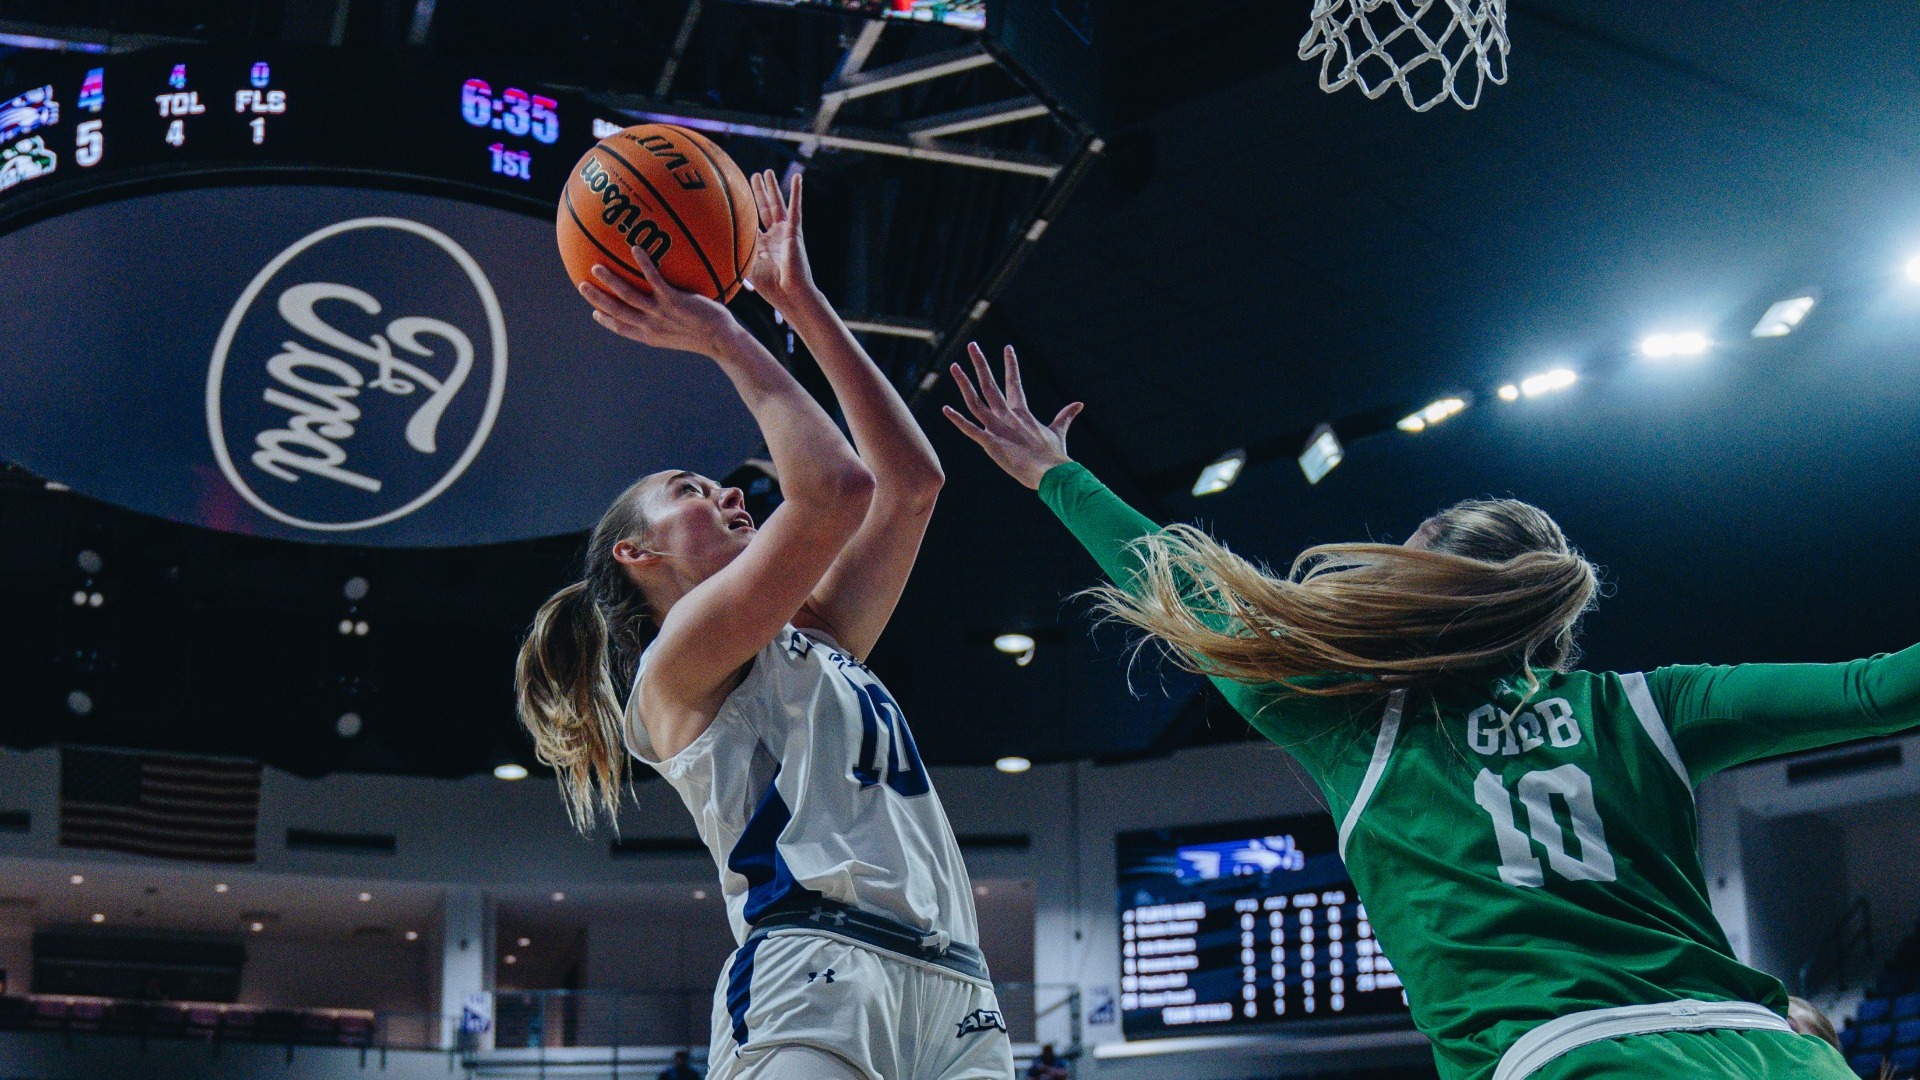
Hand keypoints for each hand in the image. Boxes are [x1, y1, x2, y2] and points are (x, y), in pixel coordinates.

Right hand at [579, 246, 739, 357]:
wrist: (722, 340)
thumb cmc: (706, 334)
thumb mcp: (682, 332)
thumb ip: (670, 322)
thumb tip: (669, 309)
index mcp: (650, 336)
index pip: (621, 328)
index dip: (606, 321)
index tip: (595, 312)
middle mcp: (650, 326)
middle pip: (616, 311)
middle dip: (597, 298)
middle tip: (581, 284)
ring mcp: (660, 313)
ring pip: (628, 296)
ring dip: (610, 281)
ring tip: (596, 267)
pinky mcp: (674, 301)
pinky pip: (654, 279)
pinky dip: (643, 264)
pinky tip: (635, 248)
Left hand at [745, 169, 814, 309]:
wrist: (788, 292)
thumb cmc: (769, 286)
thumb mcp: (744, 266)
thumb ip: (732, 254)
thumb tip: (710, 248)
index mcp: (762, 245)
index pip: (753, 222)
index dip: (746, 209)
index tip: (737, 195)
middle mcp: (774, 236)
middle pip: (765, 209)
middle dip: (759, 193)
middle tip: (753, 176)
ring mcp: (785, 232)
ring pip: (777, 204)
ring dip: (772, 188)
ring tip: (767, 172)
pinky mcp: (794, 231)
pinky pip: (796, 207)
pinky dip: (797, 191)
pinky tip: (798, 177)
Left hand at [943, 342, 1082, 489]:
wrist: (1051, 472)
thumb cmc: (1054, 455)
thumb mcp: (1058, 431)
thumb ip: (1065, 416)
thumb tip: (1079, 404)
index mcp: (1022, 413)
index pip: (1014, 383)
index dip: (1011, 365)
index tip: (1007, 347)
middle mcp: (1007, 416)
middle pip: (990, 385)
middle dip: (980, 364)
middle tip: (972, 346)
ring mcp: (997, 429)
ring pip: (975, 402)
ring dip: (964, 384)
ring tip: (954, 366)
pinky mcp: (991, 444)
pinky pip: (970, 430)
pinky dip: (957, 420)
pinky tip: (946, 409)